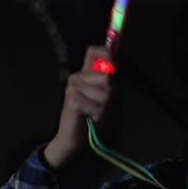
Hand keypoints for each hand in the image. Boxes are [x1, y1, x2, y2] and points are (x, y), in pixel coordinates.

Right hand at [44, 46, 114, 166]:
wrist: (72, 136)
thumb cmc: (89, 116)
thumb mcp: (101, 97)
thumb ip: (106, 83)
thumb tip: (115, 67)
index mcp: (85, 74)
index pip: (93, 52)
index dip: (106, 53)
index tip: (112, 64)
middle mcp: (77, 77)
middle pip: (107, 77)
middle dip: (109, 94)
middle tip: (99, 104)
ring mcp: (73, 87)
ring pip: (104, 93)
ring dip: (103, 107)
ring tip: (93, 111)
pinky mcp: (72, 99)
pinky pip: (97, 105)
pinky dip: (97, 114)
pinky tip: (89, 117)